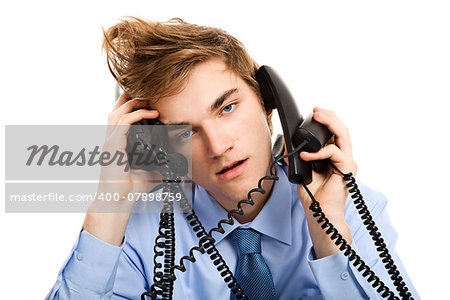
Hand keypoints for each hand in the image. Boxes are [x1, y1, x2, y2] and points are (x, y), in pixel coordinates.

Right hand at [83, 92, 159, 245]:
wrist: (119, 200)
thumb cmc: (132, 187)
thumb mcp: (153, 171)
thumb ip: (163, 163)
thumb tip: (182, 164)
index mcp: (119, 142)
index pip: (122, 116)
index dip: (134, 105)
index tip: (151, 99)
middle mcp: (112, 139)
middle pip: (117, 108)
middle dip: (132, 97)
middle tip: (149, 91)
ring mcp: (111, 141)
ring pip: (119, 111)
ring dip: (135, 102)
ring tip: (151, 99)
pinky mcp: (113, 145)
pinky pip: (123, 122)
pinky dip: (137, 114)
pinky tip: (152, 113)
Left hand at [296, 107, 356, 258]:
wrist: (320, 215)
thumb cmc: (314, 198)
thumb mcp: (303, 171)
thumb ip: (300, 157)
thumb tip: (289, 142)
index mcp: (336, 159)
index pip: (335, 134)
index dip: (327, 121)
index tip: (313, 114)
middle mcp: (345, 159)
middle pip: (342, 130)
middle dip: (329, 117)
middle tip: (316, 110)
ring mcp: (348, 164)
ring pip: (344, 136)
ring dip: (330, 123)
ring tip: (316, 116)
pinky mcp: (346, 170)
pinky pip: (334, 152)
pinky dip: (319, 152)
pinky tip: (306, 156)